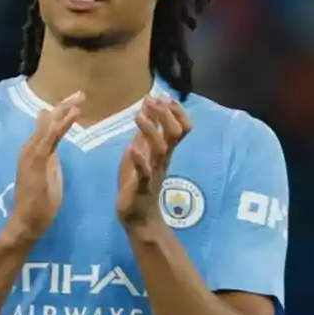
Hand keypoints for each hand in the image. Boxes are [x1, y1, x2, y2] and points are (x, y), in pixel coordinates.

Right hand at [6, 92, 83, 241]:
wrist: (28, 220)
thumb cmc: (40, 199)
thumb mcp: (47, 168)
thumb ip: (49, 150)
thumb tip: (51, 134)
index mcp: (35, 149)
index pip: (49, 125)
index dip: (62, 111)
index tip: (77, 99)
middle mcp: (30, 147)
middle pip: (49, 121)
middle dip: (64, 106)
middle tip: (81, 93)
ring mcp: (31, 153)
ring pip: (49, 126)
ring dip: (64, 111)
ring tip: (79, 99)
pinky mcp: (36, 161)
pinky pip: (51, 138)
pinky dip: (62, 125)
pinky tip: (73, 115)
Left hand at [116, 96, 192, 227]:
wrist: (137, 217)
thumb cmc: (137, 183)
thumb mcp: (138, 154)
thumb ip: (144, 135)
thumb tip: (147, 110)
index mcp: (163, 151)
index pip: (181, 127)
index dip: (176, 111)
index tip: (164, 97)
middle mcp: (162, 159)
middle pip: (175, 133)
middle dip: (166, 114)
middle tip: (153, 101)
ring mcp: (153, 172)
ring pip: (161, 148)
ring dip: (151, 130)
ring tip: (138, 115)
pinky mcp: (141, 186)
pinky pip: (144, 172)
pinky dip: (139, 159)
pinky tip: (132, 148)